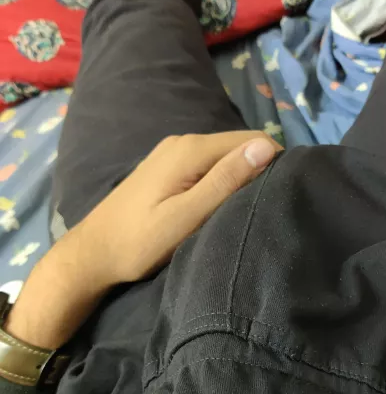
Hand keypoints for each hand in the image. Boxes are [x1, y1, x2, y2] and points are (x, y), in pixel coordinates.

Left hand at [80, 131, 281, 287]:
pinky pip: (208, 165)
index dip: (274, 163)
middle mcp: (184, 142)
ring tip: (247, 208)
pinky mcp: (167, 167)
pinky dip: (222, 180)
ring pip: (224, 156)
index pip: (253, 140)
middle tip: (267, 206)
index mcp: (191, 149)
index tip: (284, 194)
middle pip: (239, 146)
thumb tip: (268, 146)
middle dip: (259, 170)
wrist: (92, 253)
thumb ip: (225, 180)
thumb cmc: (140, 242)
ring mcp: (173, 153)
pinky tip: (221, 204)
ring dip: (241, 177)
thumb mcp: (187, 216)